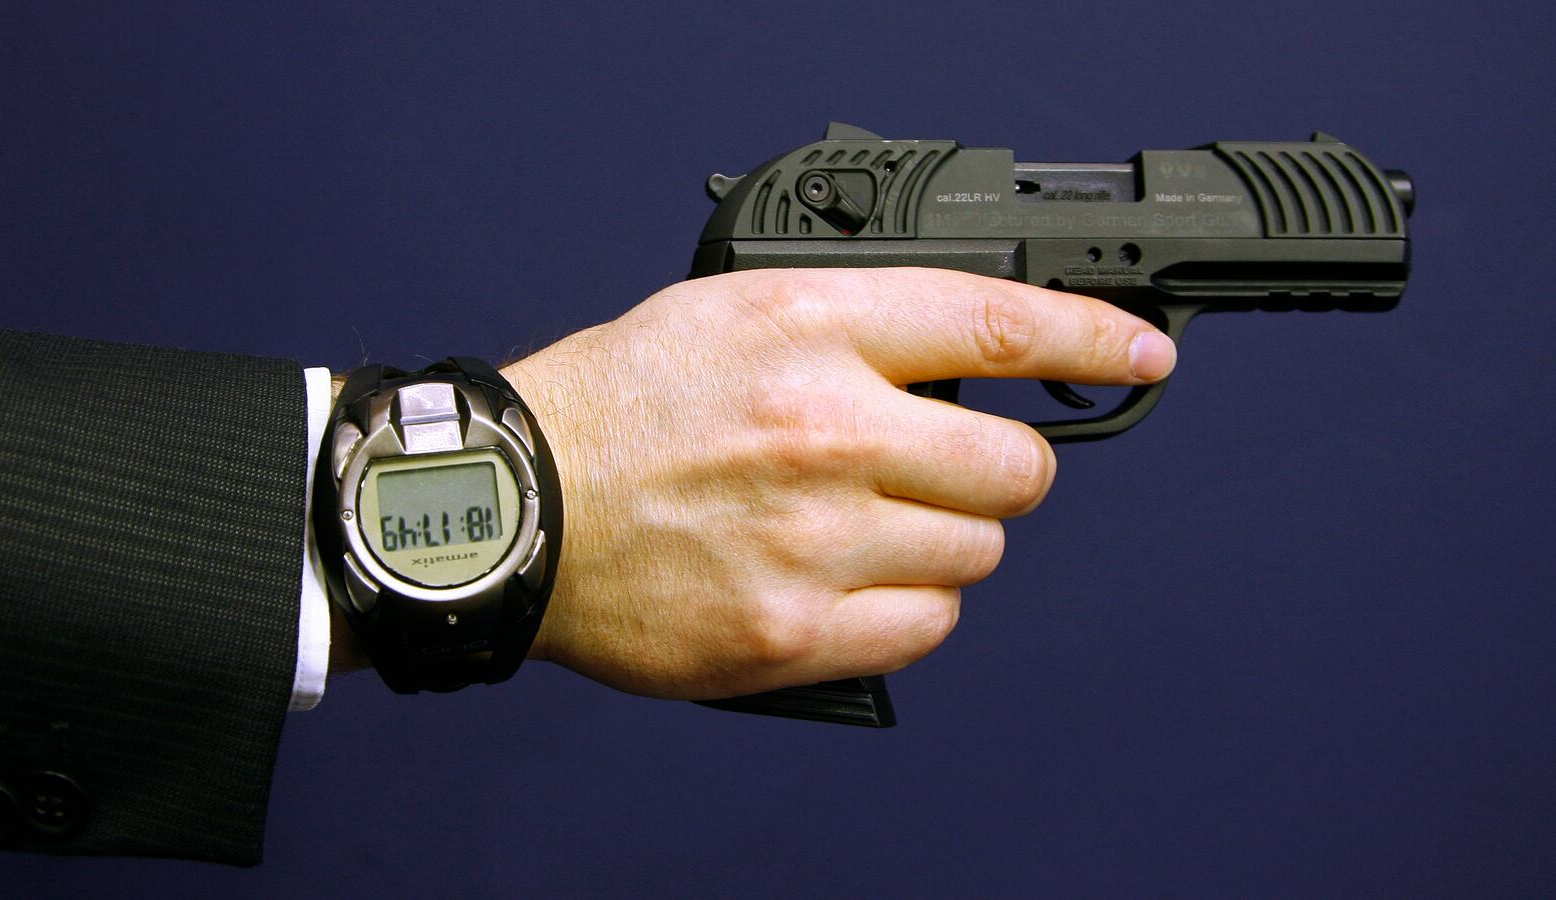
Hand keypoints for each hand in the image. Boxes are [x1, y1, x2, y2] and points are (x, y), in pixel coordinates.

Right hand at [503, 268, 1174, 699]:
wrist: (515, 509)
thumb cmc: (616, 410)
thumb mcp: (730, 315)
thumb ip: (853, 327)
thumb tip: (963, 360)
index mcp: (808, 331)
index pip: (996, 322)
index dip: (1092, 336)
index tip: (1140, 352)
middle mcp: (824, 430)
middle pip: (1015, 466)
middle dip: (993, 471)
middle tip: (939, 472)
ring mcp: (814, 538)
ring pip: (978, 555)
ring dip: (941, 543)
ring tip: (860, 529)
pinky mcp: (793, 628)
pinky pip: (927, 629)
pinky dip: (905, 610)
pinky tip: (844, 584)